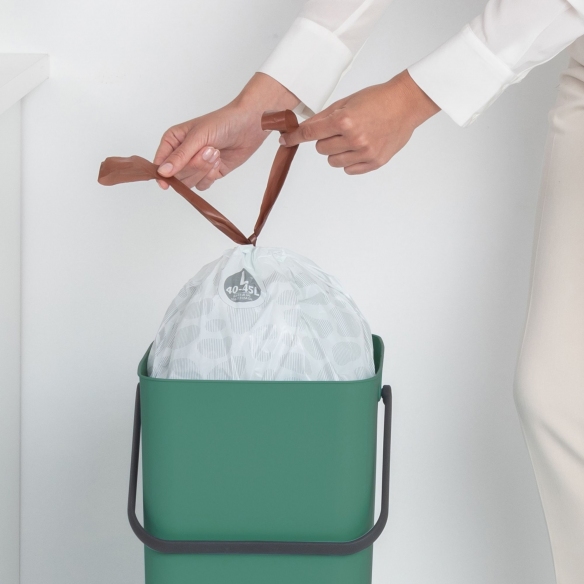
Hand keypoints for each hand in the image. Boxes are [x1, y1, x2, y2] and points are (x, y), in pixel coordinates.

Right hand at [154, 73, 299, 190]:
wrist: (248, 126)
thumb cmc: (222, 123)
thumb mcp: (197, 137)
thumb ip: (180, 157)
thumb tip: (162, 172)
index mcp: (173, 141)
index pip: (160, 163)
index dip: (163, 173)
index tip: (166, 182)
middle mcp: (182, 154)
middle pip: (176, 176)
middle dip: (193, 166)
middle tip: (207, 150)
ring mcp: (195, 165)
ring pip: (189, 182)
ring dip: (203, 171)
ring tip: (215, 153)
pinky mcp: (209, 173)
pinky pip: (202, 185)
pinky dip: (210, 177)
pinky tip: (219, 162)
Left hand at [279, 70, 438, 174]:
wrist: (406, 104)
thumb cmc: (377, 99)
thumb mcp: (346, 102)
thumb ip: (323, 117)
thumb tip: (303, 129)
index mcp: (344, 120)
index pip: (309, 133)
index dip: (294, 138)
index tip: (285, 141)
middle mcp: (353, 139)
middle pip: (320, 149)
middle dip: (325, 140)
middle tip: (340, 130)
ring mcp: (365, 153)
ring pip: (332, 162)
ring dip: (336, 152)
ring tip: (351, 139)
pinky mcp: (374, 162)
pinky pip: (349, 169)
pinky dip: (349, 161)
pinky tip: (359, 148)